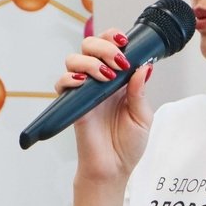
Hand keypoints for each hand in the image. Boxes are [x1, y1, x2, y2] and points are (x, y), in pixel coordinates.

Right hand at [54, 28, 153, 184]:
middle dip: (103, 46)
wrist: (113, 168)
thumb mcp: (142, 117)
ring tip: (105, 76)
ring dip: (90, 61)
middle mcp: (100, 80)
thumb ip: (140, 92)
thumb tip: (144, 67)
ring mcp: (84, 90)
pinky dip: (70, 78)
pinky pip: (62, 83)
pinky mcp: (72, 104)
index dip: (114, 38)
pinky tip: (83, 83)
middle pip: (90, 46)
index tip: (125, 42)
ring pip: (74, 59)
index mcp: (119, 79)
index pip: (112, 46)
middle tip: (117, 62)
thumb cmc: (128, 144)